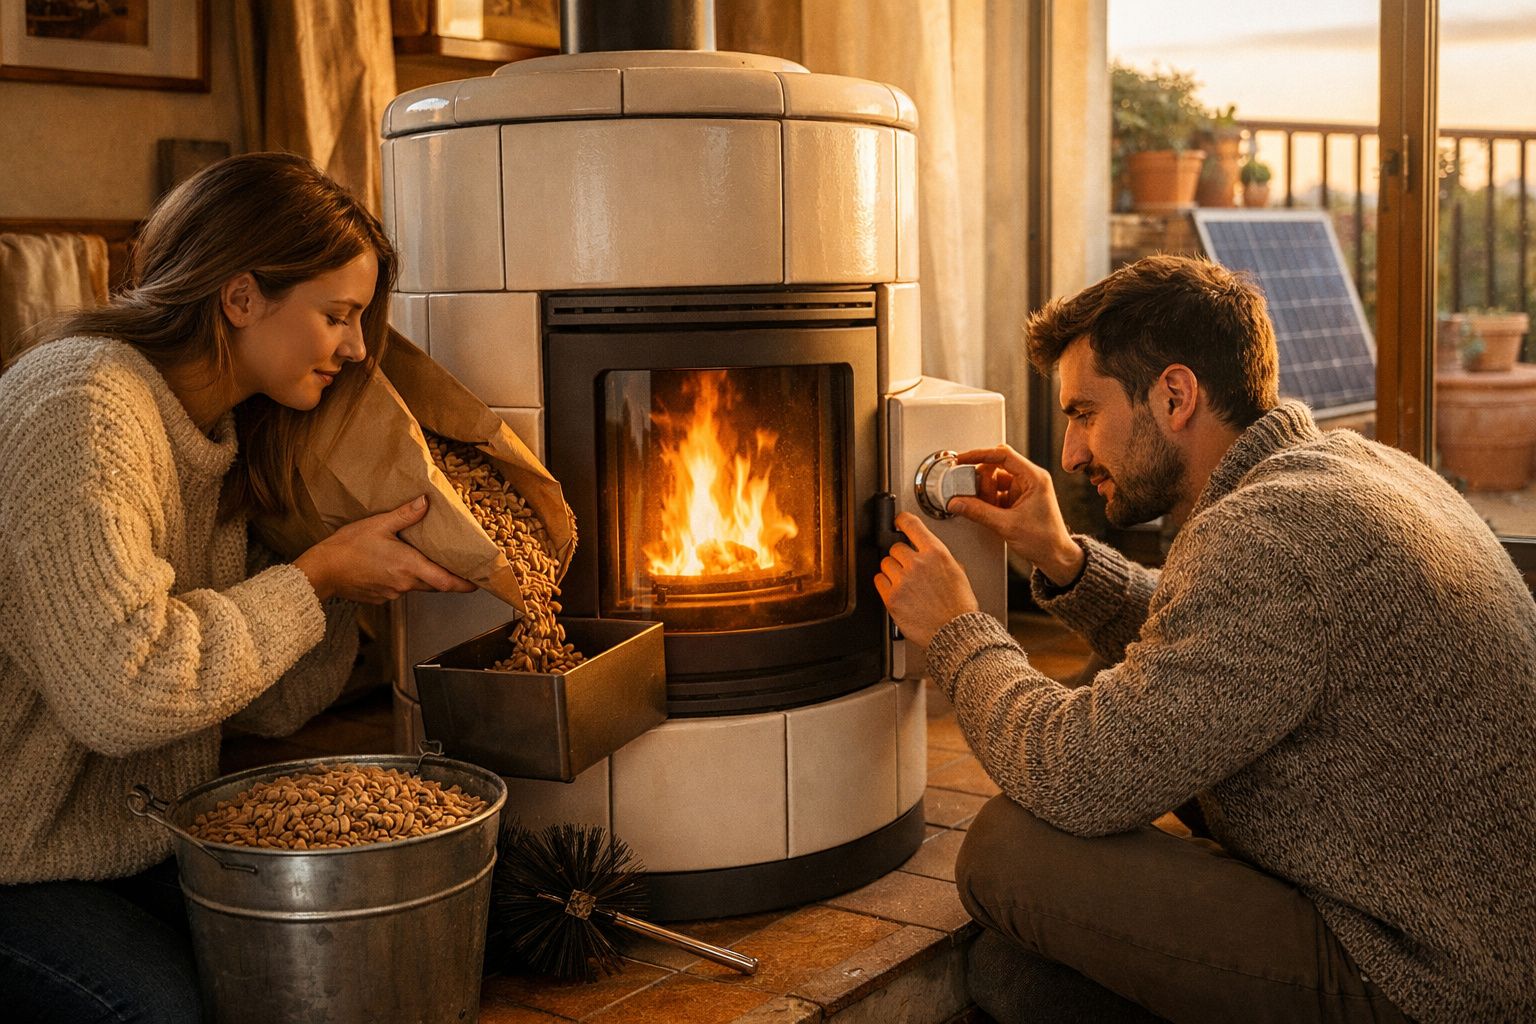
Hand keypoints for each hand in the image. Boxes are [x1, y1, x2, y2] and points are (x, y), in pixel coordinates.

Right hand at [293, 496, 476, 603]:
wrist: (321, 571)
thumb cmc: (348, 547)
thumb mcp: (378, 524)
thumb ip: (405, 515)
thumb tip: (425, 502)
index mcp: (409, 567)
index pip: (446, 582)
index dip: (465, 584)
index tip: (478, 583)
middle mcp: (404, 584)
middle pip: (435, 585)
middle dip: (447, 578)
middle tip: (458, 567)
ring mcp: (392, 594)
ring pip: (417, 587)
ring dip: (423, 576)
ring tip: (423, 559)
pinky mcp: (380, 598)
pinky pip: (399, 590)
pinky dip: (403, 579)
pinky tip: (393, 566)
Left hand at [873, 512, 979, 647]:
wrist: (955, 632)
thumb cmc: (959, 607)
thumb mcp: (957, 572)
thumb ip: (939, 558)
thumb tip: (927, 553)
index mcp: (936, 553)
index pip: (911, 524)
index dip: (902, 520)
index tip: (899, 521)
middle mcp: (917, 563)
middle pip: (895, 547)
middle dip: (901, 557)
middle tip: (909, 569)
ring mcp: (903, 580)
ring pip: (885, 563)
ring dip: (892, 571)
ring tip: (905, 583)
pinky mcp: (892, 597)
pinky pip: (878, 580)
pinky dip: (884, 584)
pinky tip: (897, 591)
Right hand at [946, 445, 1083, 587]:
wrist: (1055, 557)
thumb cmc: (1045, 540)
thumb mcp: (1007, 525)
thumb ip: (979, 512)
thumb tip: (957, 502)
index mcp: (1034, 478)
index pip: (1003, 455)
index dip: (980, 455)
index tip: (963, 459)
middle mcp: (1029, 480)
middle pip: (995, 467)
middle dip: (982, 482)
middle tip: (972, 496)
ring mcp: (1022, 490)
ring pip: (993, 481)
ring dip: (984, 494)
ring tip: (984, 509)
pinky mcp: (1016, 500)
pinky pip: (995, 493)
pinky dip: (987, 502)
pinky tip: (986, 512)